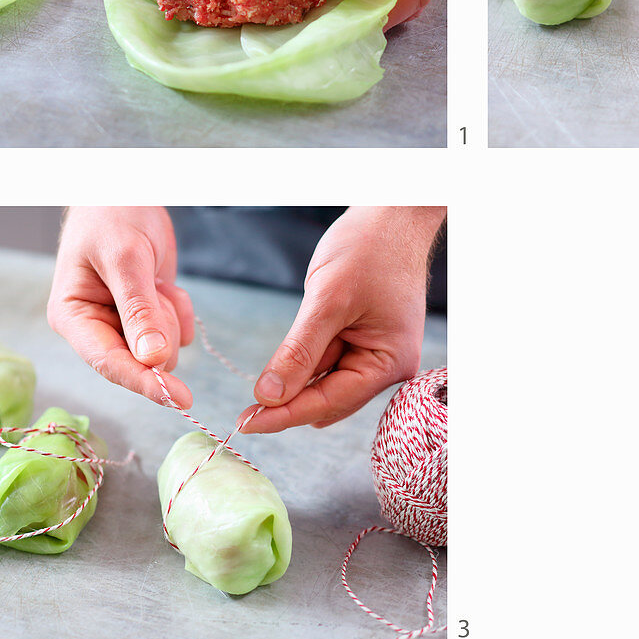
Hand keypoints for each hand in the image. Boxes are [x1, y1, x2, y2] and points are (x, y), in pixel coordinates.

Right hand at [47, 206, 194, 406]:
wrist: (127, 190)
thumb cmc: (113, 215)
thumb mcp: (126, 258)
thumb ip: (138, 309)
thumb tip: (152, 360)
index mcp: (73, 317)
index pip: (108, 363)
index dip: (144, 382)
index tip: (178, 398)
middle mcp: (95, 328)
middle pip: (141, 361)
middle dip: (160, 329)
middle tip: (155, 289)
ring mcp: (123, 325)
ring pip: (164, 350)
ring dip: (170, 315)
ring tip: (155, 281)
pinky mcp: (148, 318)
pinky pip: (178, 333)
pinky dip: (180, 308)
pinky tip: (165, 283)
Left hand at [238, 206, 445, 431]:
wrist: (392, 214)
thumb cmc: (370, 249)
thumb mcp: (328, 300)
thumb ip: (299, 352)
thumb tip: (268, 397)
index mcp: (389, 361)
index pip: (329, 401)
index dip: (286, 415)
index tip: (246, 424)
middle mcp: (388, 364)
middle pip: (329, 399)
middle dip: (291, 399)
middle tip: (246, 407)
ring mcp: (378, 352)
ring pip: (326, 382)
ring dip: (299, 376)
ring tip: (279, 359)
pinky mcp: (366, 339)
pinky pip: (331, 362)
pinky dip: (308, 360)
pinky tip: (296, 347)